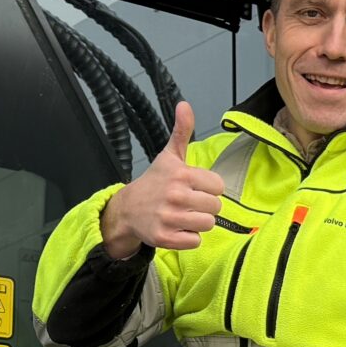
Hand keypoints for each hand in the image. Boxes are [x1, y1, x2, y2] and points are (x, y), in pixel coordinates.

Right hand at [100, 103, 224, 257]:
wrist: (127, 209)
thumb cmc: (154, 182)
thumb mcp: (169, 156)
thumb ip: (182, 131)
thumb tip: (184, 104)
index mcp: (181, 174)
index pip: (218, 186)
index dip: (209, 188)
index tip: (195, 187)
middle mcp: (175, 196)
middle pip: (215, 207)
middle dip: (205, 206)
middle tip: (189, 203)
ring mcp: (169, 218)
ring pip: (207, 224)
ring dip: (198, 222)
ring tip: (184, 216)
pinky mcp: (165, 238)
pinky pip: (195, 241)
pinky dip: (188, 238)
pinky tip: (177, 228)